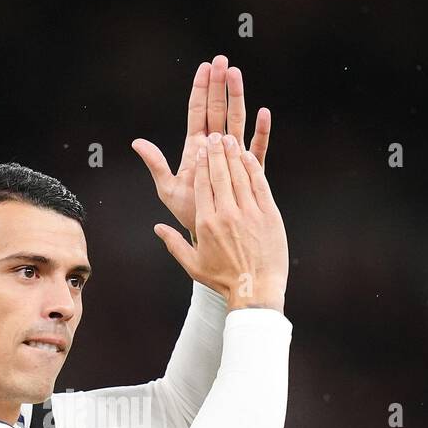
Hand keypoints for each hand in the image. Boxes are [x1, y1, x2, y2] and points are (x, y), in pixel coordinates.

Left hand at [132, 54, 271, 241]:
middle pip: (218, 110)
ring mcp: (233, 156)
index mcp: (196, 148)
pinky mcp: (249, 169)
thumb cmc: (188, 212)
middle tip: (223, 61)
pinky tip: (264, 113)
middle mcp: (216, 147)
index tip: (205, 67)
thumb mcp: (167, 189)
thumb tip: (137, 142)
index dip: (201, 90)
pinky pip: (257, 148)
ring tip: (237, 75)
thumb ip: (155, 164)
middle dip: (220, 85)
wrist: (209, 233)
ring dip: (237, 98)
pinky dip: (260, 131)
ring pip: (237, 121)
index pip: (198, 112)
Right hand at [153, 132, 287, 312]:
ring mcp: (249, 213)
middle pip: (220, 174)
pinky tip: (247, 155)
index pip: (202, 185)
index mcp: (206, 224)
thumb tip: (158, 228)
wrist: (255, 290)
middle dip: (216, 152)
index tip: (202, 150)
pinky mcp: (268, 214)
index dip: (202, 164)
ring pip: (239, 176)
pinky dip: (253, 168)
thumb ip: (174, 244)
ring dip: (233, 155)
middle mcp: (226, 215)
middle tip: (215, 136)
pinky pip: (259, 184)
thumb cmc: (223, 280)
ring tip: (228, 140)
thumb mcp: (193, 265)